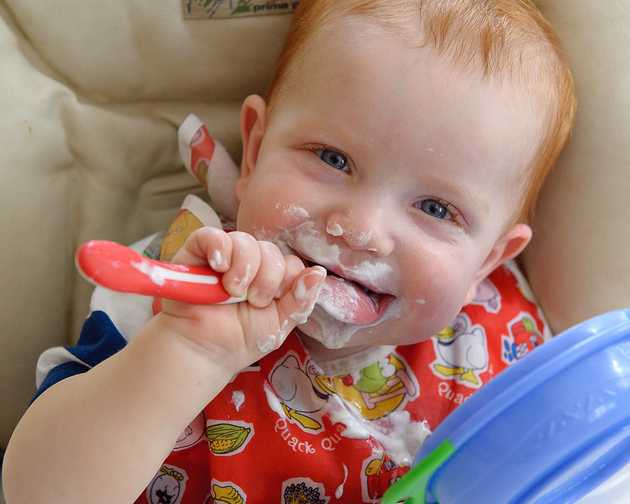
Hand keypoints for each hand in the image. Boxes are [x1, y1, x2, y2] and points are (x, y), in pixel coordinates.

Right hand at [158, 227, 325, 372]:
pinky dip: (219, 248)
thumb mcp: (278, 323)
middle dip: (266, 280)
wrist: (203, 352)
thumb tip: (318, 273)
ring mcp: (225, 255)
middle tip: (252, 301)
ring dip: (244, 268)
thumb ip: (300, 300)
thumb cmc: (239, 339)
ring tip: (232, 292)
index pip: (290, 263)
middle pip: (271, 251)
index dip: (287, 281)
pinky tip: (218, 267)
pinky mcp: (197, 252)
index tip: (273, 302)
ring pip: (246, 241)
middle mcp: (250, 263)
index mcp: (272, 278)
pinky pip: (212, 235)